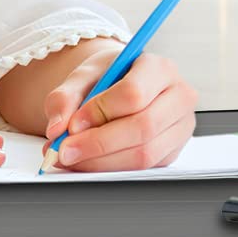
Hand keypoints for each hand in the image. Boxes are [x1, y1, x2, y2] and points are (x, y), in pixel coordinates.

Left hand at [40, 47, 196, 173]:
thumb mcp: (82, 76)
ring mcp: (181, 127)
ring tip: (71, 157)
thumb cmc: (108, 76)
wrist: (122, 83)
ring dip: (102, 162)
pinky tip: (88, 162)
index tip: (72, 124)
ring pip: (144, 154)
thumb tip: (56, 129)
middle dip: (98, 144)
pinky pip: (143, 168)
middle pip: (143, 127)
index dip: (100, 112)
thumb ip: (64, 97)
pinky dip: (110, 168)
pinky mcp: (173, 151)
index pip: (134, 93)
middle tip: (64, 150)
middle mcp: (178, 96)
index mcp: (159, 68)